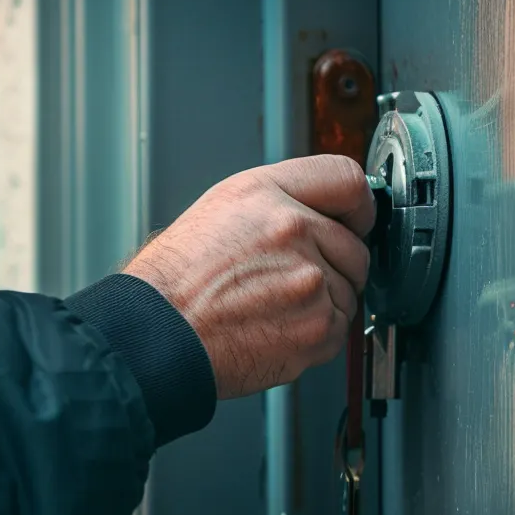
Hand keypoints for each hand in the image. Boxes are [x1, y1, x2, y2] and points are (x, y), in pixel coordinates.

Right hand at [122, 154, 375, 398]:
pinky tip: (276, 326)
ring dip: (323, 302)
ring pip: (350, 290)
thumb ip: (281, 201)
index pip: (346, 180)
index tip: (356, 219)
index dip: (357, 205)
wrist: (158, 334)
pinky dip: (316, 333)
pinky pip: (340, 327)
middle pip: (355, 246)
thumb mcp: (221, 209)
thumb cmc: (177, 279)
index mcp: (266, 194)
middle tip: (286, 279)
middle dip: (332, 264)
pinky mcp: (318, 326)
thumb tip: (328, 212)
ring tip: (272, 305)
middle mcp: (292, 230)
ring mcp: (310, 280)